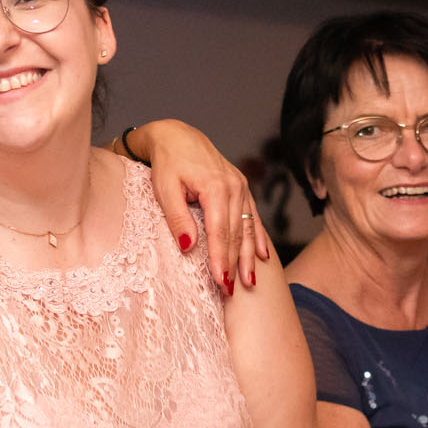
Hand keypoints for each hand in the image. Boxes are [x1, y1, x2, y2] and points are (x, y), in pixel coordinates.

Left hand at [131, 119, 271, 294]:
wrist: (177, 136)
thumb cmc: (167, 162)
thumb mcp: (164, 188)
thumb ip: (178, 217)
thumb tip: (187, 246)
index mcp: (215, 187)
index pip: (219, 231)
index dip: (221, 259)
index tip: (221, 282)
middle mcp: (234, 187)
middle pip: (236, 233)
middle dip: (235, 264)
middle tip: (232, 291)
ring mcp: (241, 187)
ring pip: (248, 228)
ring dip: (249, 256)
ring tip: (250, 282)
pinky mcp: (241, 188)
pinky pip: (253, 217)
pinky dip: (258, 238)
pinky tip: (263, 256)